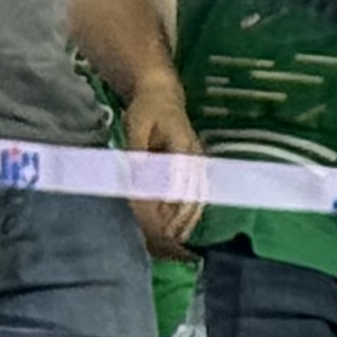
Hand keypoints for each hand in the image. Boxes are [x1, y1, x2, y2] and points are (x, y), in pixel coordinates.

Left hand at [123, 77, 202, 253]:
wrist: (163, 95)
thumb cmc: (146, 110)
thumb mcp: (137, 125)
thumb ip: (138, 150)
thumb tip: (137, 175)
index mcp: (181, 145)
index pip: (176, 181)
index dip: (168, 204)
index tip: (158, 224)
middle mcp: (195, 156)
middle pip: (191, 193)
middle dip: (180, 218)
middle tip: (168, 241)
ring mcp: (198, 161)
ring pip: (199, 196)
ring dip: (189, 219)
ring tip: (178, 240)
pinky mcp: (197, 166)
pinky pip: (199, 192)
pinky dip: (193, 212)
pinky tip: (185, 226)